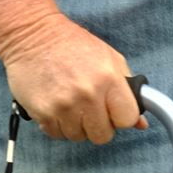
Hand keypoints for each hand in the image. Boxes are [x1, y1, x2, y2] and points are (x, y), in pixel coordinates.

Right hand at [0, 14, 143, 145]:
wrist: (32, 35)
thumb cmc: (73, 45)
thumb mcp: (110, 59)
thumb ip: (128, 90)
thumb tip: (140, 123)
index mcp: (109, 79)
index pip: (127, 119)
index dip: (122, 118)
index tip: (114, 112)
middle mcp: (88, 94)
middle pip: (103, 135)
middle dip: (99, 125)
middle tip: (90, 108)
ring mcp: (64, 105)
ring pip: (78, 137)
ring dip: (76, 125)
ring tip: (70, 103)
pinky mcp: (42, 112)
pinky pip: (56, 134)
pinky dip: (57, 125)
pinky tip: (56, 106)